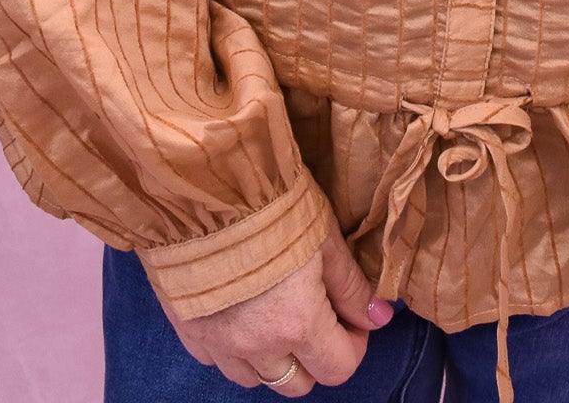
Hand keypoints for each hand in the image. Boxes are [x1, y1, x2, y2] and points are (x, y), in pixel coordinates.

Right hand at [170, 223, 393, 390]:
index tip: (350, 315)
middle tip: (316, 311)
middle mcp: (257, 346)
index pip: (339, 369)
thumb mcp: (325, 239)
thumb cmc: (272, 205)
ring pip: (255, 378)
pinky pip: (217, 360)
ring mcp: (219, 343)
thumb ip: (351, 287)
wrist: (206, 185)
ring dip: (272, 355)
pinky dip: (233, 347)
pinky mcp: (189, 332)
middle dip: (315, 354)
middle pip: (298, 383)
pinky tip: (240, 309)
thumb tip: (379, 317)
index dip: (353, 343)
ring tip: (274, 310)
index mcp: (297, 323)